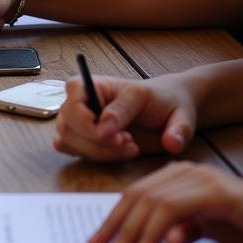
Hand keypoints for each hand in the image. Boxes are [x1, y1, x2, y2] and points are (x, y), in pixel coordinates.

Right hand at [53, 74, 197, 162]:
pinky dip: (91, 157)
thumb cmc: (169, 106)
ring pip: (66, 139)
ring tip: (127, 148)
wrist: (168, 114)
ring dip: (96, 152)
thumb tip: (171, 144)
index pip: (75, 97)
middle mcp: (84, 101)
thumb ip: (175, 128)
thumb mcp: (176, 112)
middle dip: (94, 142)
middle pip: (66, 123)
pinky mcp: (83, 138)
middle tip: (126, 144)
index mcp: (99, 85)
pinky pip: (71, 149)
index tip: (119, 137)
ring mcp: (81, 120)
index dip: (90, 122)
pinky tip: (117, 153)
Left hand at [89, 163, 242, 242]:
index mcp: (177, 177)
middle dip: (116, 226)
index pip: (136, 195)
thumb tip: (160, 242)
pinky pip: (176, 210)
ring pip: (152, 203)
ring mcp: (198, 178)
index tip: (97, 240)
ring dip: (134, 233)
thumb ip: (184, 229)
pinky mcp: (215, 192)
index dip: (114, 218)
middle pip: (138, 196)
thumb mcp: (209, 229)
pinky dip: (160, 231)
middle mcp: (183, 172)